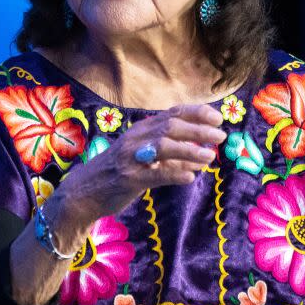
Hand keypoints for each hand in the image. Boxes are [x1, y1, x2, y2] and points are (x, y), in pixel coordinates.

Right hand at [52, 104, 224, 228]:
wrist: (83, 191)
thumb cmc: (118, 172)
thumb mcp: (143, 155)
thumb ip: (170, 153)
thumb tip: (203, 155)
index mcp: (141, 130)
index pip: (172, 113)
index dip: (196, 113)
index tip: (218, 117)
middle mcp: (136, 139)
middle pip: (170, 127)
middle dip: (198, 130)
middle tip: (220, 136)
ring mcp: (130, 158)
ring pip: (163, 147)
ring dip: (189, 150)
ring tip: (209, 156)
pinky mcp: (127, 179)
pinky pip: (153, 175)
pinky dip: (173, 174)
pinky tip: (190, 177)